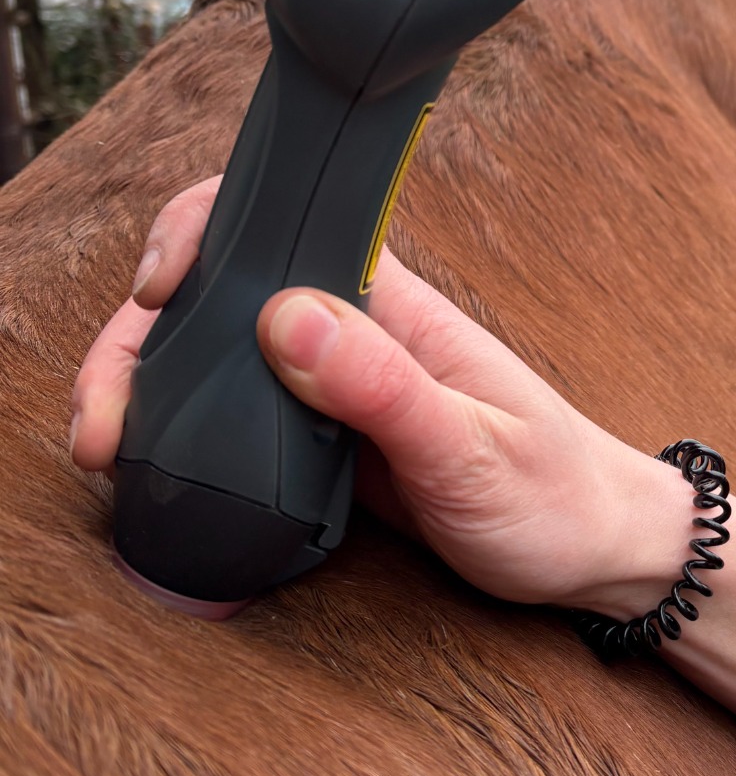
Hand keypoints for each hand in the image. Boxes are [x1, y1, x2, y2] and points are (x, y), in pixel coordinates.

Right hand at [73, 180, 735, 735]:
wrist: (593, 552)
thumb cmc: (552, 496)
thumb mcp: (470, 449)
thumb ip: (383, 387)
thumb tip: (285, 317)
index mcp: (390, 302)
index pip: (280, 223)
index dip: (201, 235)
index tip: (159, 294)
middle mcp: (352, 329)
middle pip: (217, 293)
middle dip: (139, 339)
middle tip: (102, 425)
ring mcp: (332, 385)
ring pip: (212, 356)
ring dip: (144, 389)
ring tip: (107, 454)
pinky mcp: (324, 439)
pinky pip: (234, 418)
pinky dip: (178, 438)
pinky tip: (148, 476)